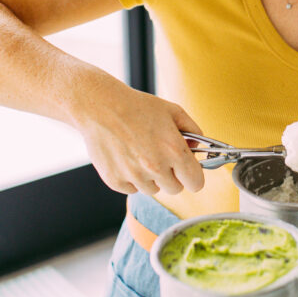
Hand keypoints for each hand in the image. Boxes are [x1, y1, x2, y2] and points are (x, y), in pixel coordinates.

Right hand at [73, 74, 205, 197]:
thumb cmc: (137, 106)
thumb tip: (196, 148)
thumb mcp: (173, 111)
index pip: (196, 183)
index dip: (193, 176)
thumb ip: (193, 130)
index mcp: (174, 151)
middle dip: (172, 175)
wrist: (101, 106)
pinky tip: (126, 157)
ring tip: (140, 153)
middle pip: (175, 189)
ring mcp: (134, 176)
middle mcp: (155, 168)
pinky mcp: (115, 181)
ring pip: (153, 190)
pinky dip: (131, 178)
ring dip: (151, 177)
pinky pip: (132, 189)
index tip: (188, 170)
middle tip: (162, 157)